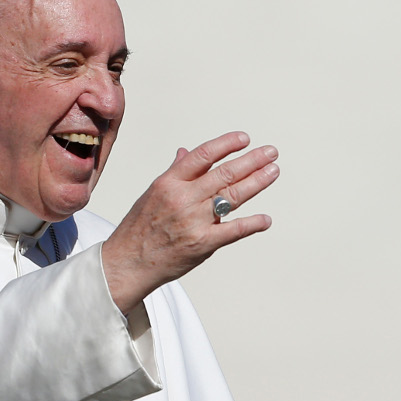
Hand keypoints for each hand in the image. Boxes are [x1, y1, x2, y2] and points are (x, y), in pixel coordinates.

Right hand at [102, 132, 278, 313]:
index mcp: (169, 182)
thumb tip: (185, 152)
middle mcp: (182, 198)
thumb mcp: (152, 193)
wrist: (128, 262)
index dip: (227, 145)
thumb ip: (174, 173)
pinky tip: (265, 219)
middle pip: (224, 173)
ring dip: (257, 182)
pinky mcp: (202, 243)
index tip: (244, 139)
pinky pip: (233, 230)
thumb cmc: (139, 228)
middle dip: (252, 161)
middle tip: (270, 153)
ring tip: (272, 172)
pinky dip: (252, 224)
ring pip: (232, 196)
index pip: (203, 155)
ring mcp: (193, 221)